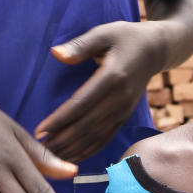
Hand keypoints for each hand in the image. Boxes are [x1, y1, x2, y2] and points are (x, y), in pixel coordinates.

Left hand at [35, 21, 163, 162]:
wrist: (155, 50)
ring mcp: (124, 110)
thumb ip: (80, 45)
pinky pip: (105, 138)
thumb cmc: (125, 37)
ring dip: (72, 150)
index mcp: (113, 77)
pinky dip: (88, 151)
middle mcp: (120, 99)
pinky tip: (72, 158)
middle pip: (87, 126)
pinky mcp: (125, 117)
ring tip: (49, 159)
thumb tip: (55, 54)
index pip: (80, 104)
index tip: (38, 132)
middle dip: (61, 141)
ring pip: (95, 137)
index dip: (59, 121)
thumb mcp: (104, 33)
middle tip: (37, 152)